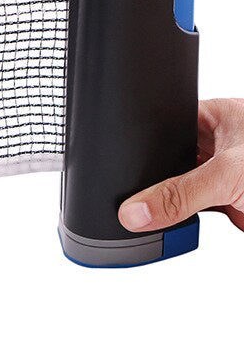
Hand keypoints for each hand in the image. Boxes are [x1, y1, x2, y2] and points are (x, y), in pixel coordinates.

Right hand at [118, 98, 243, 233]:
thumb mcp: (227, 175)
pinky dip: (184, 223)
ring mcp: (224, 175)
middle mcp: (219, 144)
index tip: (114, 161)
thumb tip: (136, 209)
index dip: (139, 141)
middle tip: (131, 196)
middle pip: (167, 160)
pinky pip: (194, 211)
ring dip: (168, 202)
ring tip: (147, 214)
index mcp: (216, 117)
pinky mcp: (230, 203)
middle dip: (152, 178)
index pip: (164, 127)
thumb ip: (181, 194)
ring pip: (179, 188)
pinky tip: (174, 227)